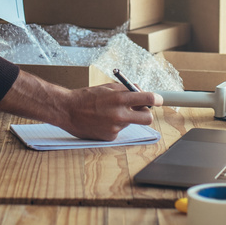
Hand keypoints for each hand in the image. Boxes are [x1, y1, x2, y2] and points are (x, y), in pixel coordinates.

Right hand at [0, 70, 162, 140]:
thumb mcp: (107, 87)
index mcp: (119, 99)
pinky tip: (102, 121)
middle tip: (141, 110)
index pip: (148, 99)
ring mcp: (115, 128)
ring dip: (125, 118)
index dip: (157, 99)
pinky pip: (120, 130)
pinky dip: (114, 125)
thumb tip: (141, 92)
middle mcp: (119, 115)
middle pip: (147, 118)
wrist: (67, 111)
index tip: (159, 100)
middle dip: (147, 114)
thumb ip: (125, 89)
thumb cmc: (86, 97)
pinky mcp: (109, 137)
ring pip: (130, 123)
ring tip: (108, 112)